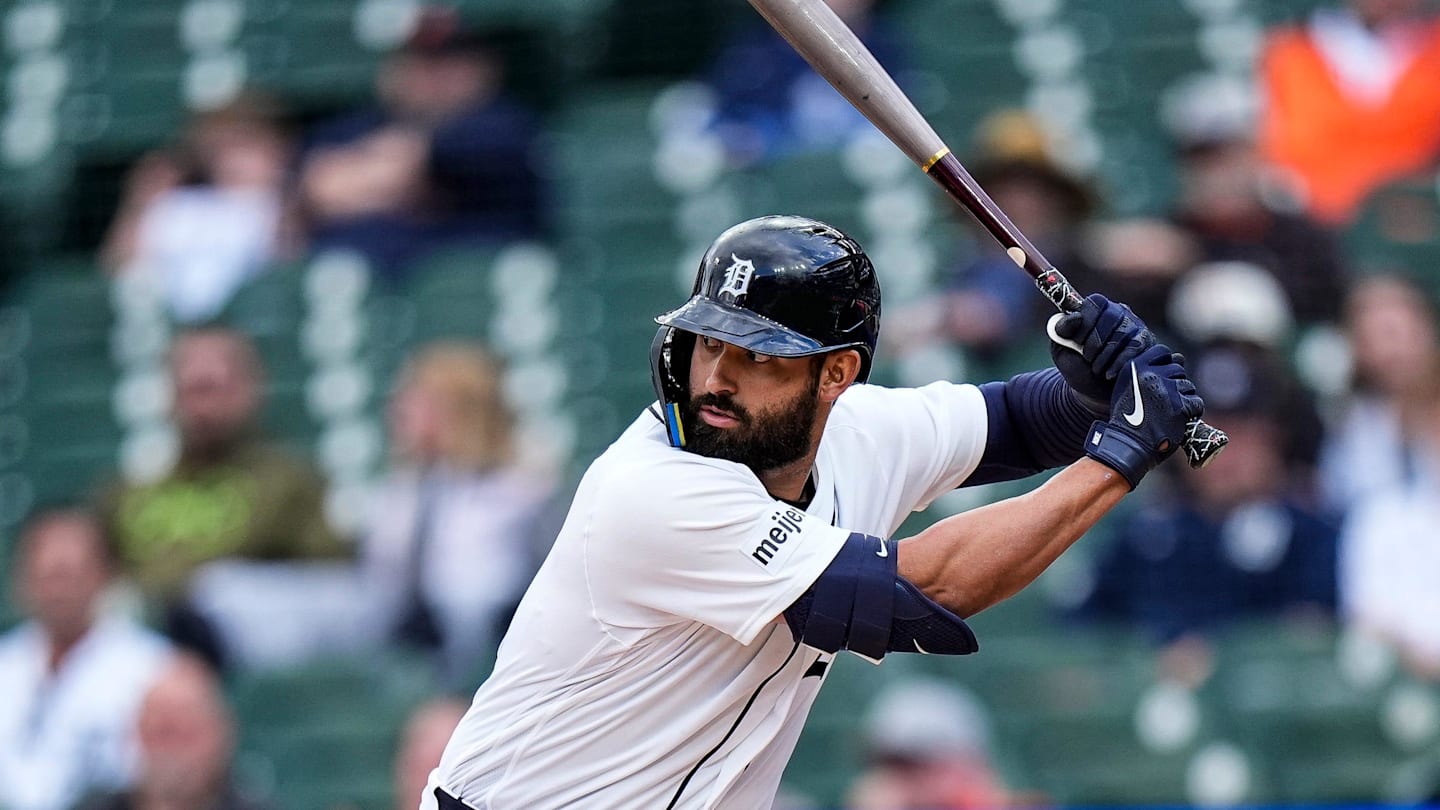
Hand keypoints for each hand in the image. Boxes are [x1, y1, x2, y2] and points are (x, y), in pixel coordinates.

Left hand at [1049, 293, 1155, 412]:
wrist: (1094, 393)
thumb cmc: (1078, 366)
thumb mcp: (1062, 349)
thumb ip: (1062, 331)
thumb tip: (1076, 317)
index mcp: (1095, 310)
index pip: (1095, 302)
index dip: (1086, 322)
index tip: (1077, 341)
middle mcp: (1118, 312)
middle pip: (1111, 315)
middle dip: (1096, 340)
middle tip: (1087, 357)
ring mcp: (1134, 326)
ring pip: (1123, 332)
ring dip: (1106, 354)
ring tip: (1096, 368)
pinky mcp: (1146, 343)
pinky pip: (1135, 347)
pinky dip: (1119, 362)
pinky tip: (1109, 373)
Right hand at [1084, 344, 1203, 488]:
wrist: (1128, 445)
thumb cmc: (1129, 418)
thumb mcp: (1129, 388)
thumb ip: (1149, 371)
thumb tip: (1180, 357)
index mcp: (1134, 367)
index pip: (1162, 352)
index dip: (1166, 365)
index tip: (1160, 381)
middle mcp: (1149, 374)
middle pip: (1177, 369)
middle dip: (1174, 385)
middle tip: (1163, 403)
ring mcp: (1165, 390)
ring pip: (1187, 386)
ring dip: (1182, 399)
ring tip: (1167, 414)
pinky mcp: (1179, 406)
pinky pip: (1196, 403)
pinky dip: (1191, 413)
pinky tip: (1178, 421)